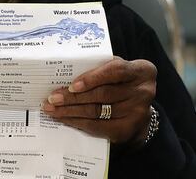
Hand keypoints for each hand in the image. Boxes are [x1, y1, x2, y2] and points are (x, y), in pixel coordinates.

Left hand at [42, 57, 156, 144]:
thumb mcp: (113, 68)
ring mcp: (138, 112)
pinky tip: (64, 119)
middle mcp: (143, 91)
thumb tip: (63, 71)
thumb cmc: (118, 80)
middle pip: (103, 94)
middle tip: (52, 98)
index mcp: (142, 71)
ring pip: (97, 111)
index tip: (72, 86)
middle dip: (73, 97)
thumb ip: (96, 66)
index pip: (115, 71)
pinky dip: (78, 122)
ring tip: (52, 109)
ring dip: (71, 111)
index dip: (92, 78)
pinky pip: (99, 126)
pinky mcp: (129, 129)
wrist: (135, 106)